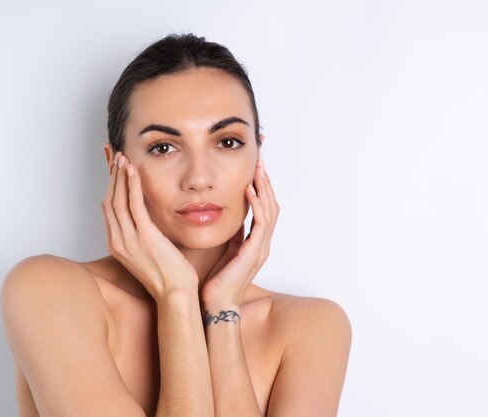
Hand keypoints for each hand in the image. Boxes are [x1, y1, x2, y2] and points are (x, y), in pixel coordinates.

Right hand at [101, 151, 198, 300]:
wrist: (175, 294)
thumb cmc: (168, 276)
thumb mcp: (148, 253)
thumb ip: (142, 235)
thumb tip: (146, 219)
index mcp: (117, 245)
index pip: (108, 208)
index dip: (109, 185)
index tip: (113, 168)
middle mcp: (118, 241)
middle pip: (109, 200)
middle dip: (111, 175)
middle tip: (114, 155)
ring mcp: (129, 240)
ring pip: (117, 200)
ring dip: (119, 176)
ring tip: (122, 158)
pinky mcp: (144, 237)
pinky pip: (134, 204)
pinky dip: (132, 185)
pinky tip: (133, 171)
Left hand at [200, 159, 279, 306]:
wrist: (215, 305)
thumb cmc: (216, 282)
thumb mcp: (224, 252)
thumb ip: (231, 236)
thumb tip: (229, 218)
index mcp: (255, 244)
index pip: (264, 210)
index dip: (261, 190)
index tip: (254, 171)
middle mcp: (262, 245)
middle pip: (272, 206)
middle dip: (266, 183)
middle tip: (259, 162)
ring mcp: (261, 248)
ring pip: (270, 211)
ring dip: (264, 188)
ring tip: (257, 170)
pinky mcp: (254, 252)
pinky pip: (261, 223)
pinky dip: (257, 204)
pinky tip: (249, 190)